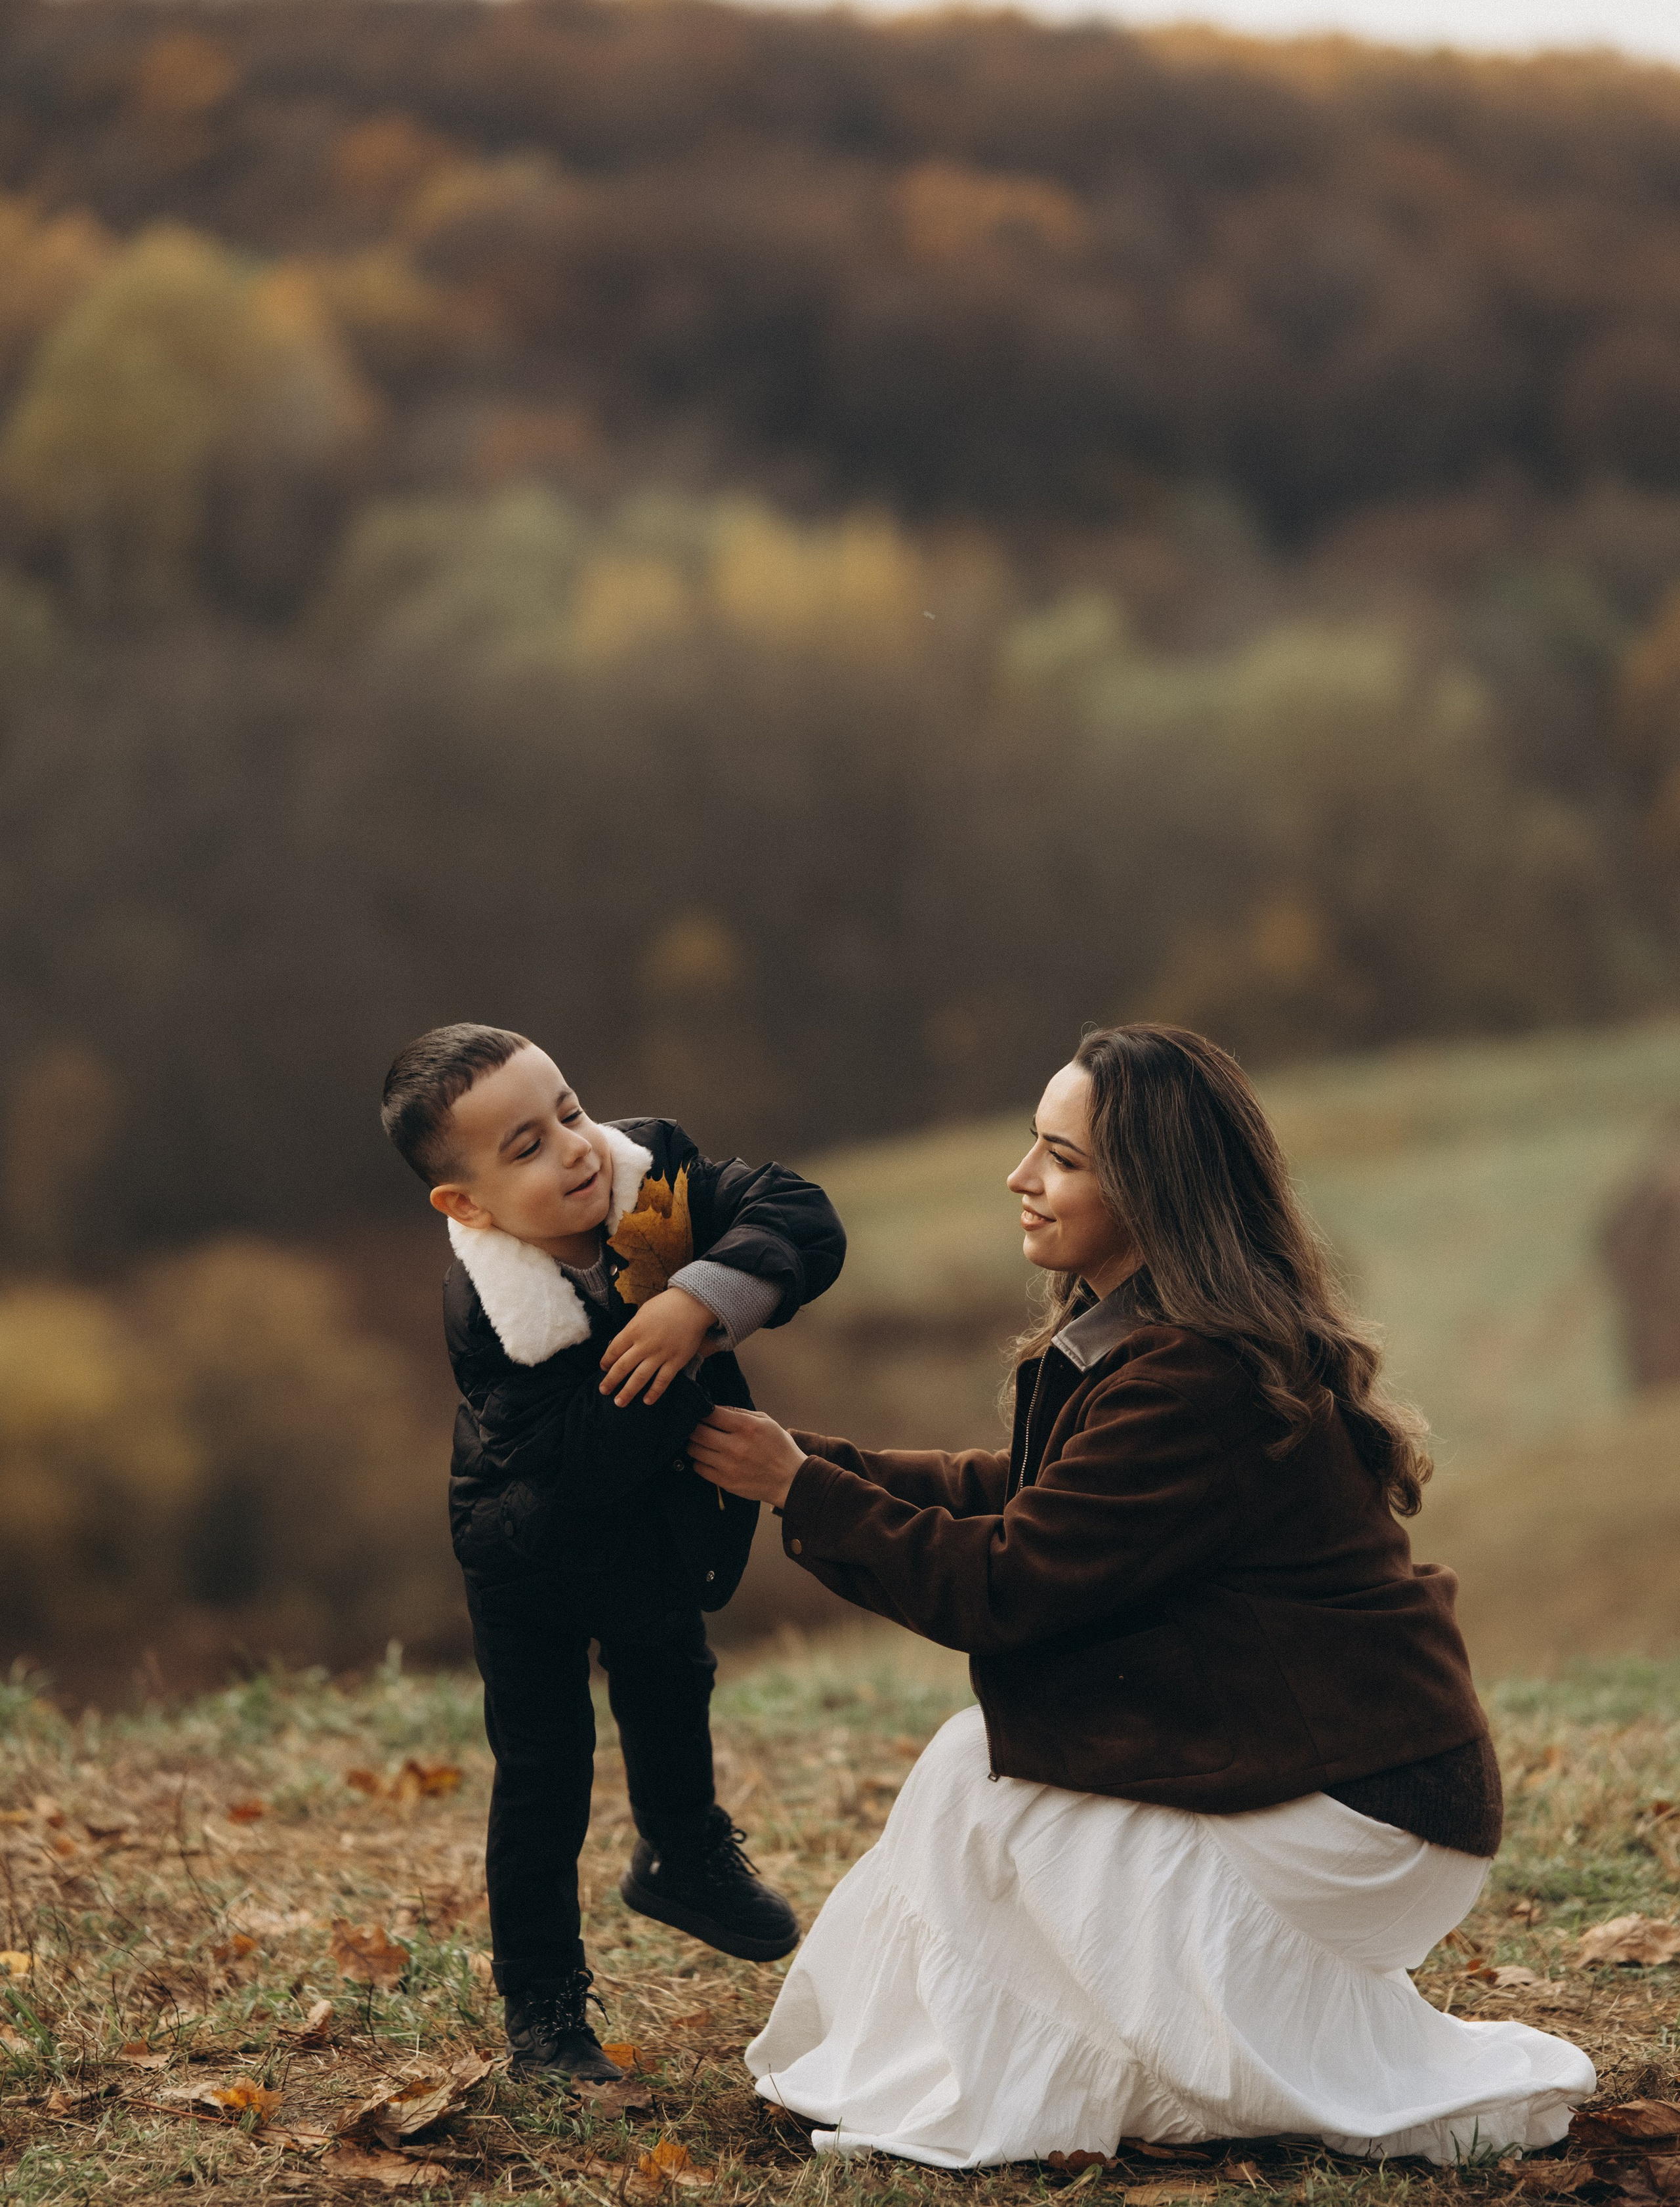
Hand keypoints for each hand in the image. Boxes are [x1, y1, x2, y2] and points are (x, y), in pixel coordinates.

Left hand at [599, 1287, 714, 1405]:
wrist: (693, 1304)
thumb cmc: (666, 1305)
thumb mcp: (643, 1312)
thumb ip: (632, 1329)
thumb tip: (622, 1343)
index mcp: (634, 1330)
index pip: (614, 1350)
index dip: (606, 1361)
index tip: (603, 1368)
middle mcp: (644, 1344)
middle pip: (622, 1367)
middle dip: (611, 1381)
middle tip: (603, 1391)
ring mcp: (660, 1354)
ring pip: (640, 1377)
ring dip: (628, 1391)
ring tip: (619, 1403)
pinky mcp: (676, 1361)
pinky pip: (663, 1380)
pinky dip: (654, 1392)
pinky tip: (647, 1401)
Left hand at [685, 1407, 806, 1508]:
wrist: (790, 1480)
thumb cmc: (779, 1448)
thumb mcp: (766, 1422)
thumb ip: (740, 1412)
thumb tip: (717, 1408)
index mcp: (747, 1427)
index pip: (710, 1413)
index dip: (703, 1410)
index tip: (702, 1411)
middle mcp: (735, 1446)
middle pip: (696, 1431)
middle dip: (694, 1426)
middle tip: (698, 1426)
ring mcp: (728, 1466)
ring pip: (693, 1450)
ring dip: (695, 1443)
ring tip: (703, 1442)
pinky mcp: (724, 1482)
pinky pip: (698, 1468)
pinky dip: (700, 1461)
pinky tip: (709, 1458)